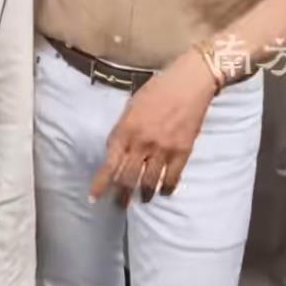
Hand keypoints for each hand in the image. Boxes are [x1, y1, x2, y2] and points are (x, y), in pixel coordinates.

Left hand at [89, 52, 216, 206]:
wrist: (189, 82)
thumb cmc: (158, 88)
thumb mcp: (132, 105)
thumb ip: (124, 128)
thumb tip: (118, 150)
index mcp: (126, 129)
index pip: (110, 163)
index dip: (101, 183)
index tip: (95, 197)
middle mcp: (142, 142)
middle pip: (127, 178)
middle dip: (121, 195)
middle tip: (120, 204)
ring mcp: (163, 148)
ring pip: (148, 182)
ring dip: (143, 194)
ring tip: (142, 199)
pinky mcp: (182, 151)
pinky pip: (172, 178)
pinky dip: (166, 188)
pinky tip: (163, 191)